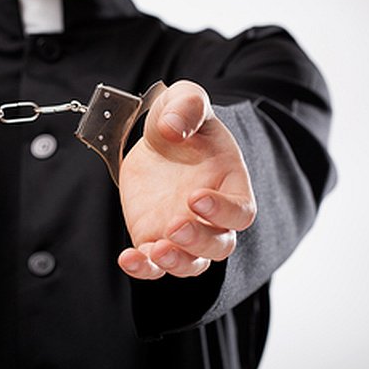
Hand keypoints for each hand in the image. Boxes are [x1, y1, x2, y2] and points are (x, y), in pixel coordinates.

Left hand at [118, 80, 255, 279]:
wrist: (155, 140)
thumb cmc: (181, 120)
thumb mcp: (185, 100)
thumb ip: (186, 106)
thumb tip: (172, 127)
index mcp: (231, 185)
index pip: (241, 211)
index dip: (223, 211)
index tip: (196, 197)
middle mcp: (212, 217)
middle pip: (219, 245)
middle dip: (199, 240)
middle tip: (175, 225)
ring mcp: (183, 232)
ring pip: (192, 263)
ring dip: (176, 261)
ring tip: (155, 250)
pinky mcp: (153, 239)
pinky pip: (153, 265)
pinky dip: (142, 268)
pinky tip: (127, 259)